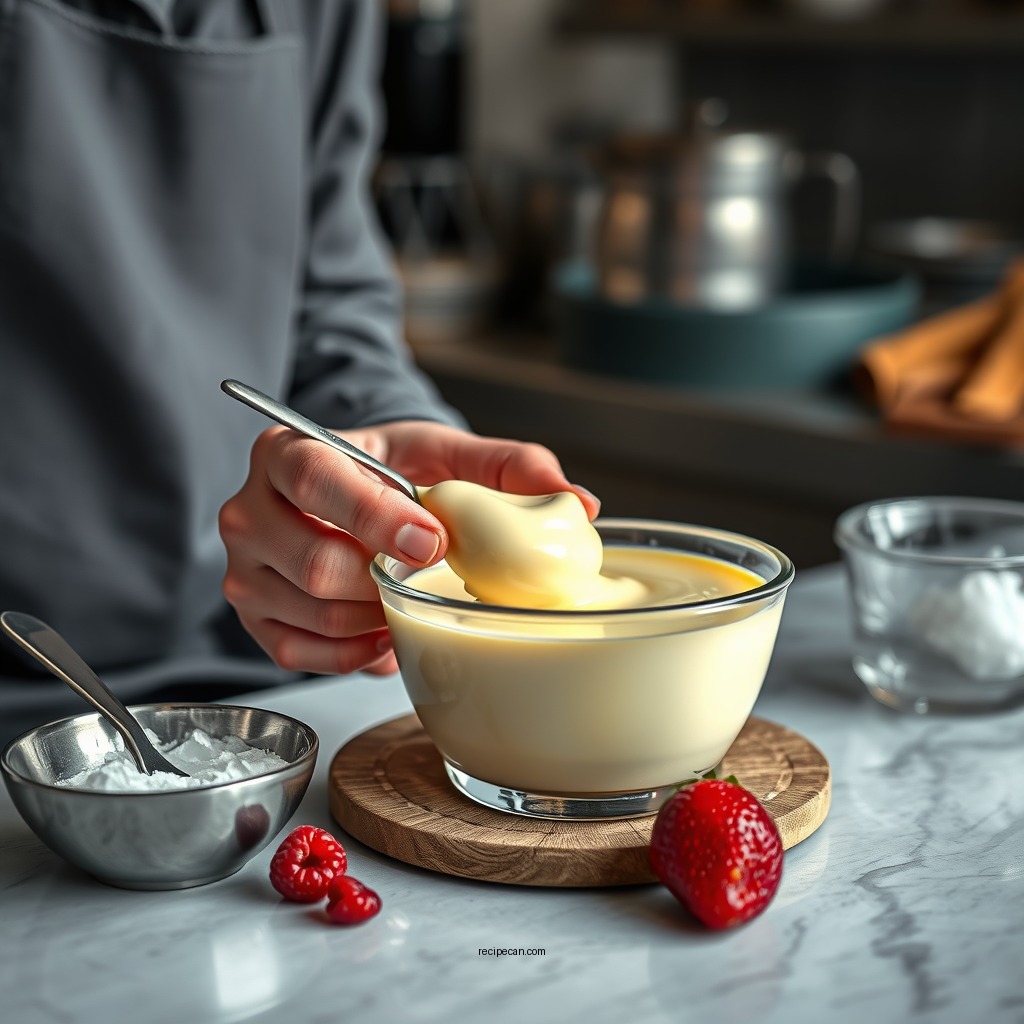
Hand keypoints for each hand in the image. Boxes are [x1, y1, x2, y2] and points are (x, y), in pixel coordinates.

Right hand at [218, 421, 598, 676]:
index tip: (435, 542)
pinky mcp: (255, 619)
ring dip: (377, 617)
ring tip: (406, 595)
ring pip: (313, 614)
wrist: (350, 496)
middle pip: (316, 564)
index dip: (376, 515)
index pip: (317, 479)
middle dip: (388, 582)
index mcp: (288, 452)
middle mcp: (250, 509)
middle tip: (431, 574)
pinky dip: (354, 652)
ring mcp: (244, 569)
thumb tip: (578, 501)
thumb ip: (509, 467)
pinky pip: (300, 654)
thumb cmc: (392, 471)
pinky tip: (382, 630)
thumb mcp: (445, 454)